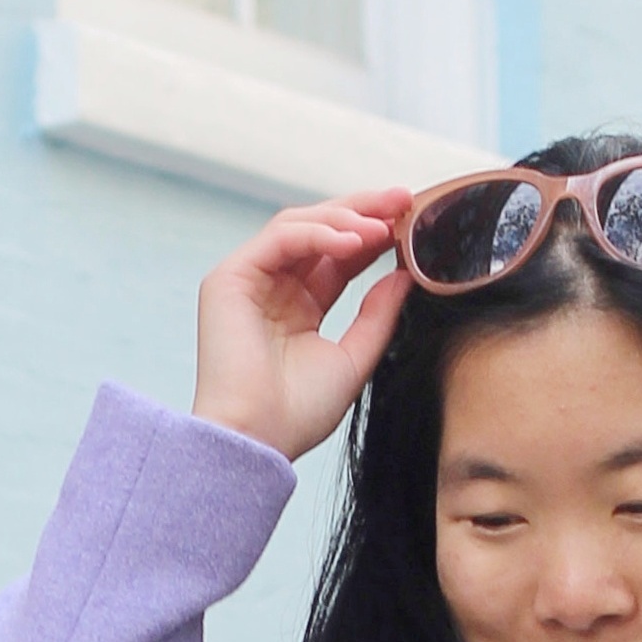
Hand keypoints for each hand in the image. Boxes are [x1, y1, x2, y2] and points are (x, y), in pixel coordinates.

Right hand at [193, 191, 416, 460]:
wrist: (256, 441)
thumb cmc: (297, 415)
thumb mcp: (354, 358)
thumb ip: (378, 315)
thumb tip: (405, 274)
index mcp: (299, 308)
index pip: (339, 256)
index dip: (373, 235)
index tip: (411, 221)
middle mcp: (273, 288)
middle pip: (321, 231)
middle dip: (363, 210)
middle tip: (404, 200)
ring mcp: (249, 280)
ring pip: (300, 224)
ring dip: (345, 218)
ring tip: (383, 224)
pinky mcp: (230, 277)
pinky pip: (281, 237)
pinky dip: (319, 233)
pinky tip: (354, 242)